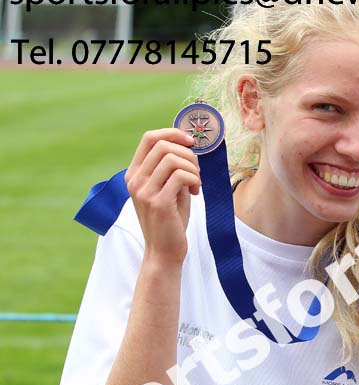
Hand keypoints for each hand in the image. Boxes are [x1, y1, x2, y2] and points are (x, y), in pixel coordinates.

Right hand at [124, 128, 200, 264]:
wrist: (165, 250)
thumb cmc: (171, 218)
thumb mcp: (168, 188)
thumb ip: (172, 168)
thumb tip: (188, 144)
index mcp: (135, 173)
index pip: (149, 138)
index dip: (173, 133)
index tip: (190, 142)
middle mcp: (135, 180)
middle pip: (163, 145)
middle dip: (188, 154)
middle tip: (196, 172)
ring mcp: (144, 191)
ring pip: (173, 159)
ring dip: (193, 168)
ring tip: (196, 184)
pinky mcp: (158, 202)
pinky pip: (181, 176)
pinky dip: (194, 179)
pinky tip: (195, 192)